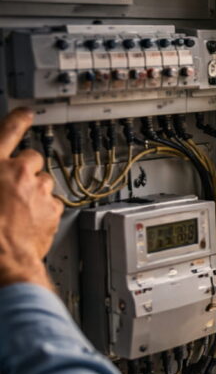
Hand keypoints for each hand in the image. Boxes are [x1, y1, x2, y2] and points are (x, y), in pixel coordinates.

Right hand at [0, 108, 62, 289]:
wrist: (0, 259)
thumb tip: (0, 177)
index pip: (7, 130)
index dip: (17, 119)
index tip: (25, 113)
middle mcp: (19, 173)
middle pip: (32, 156)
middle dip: (25, 167)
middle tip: (14, 183)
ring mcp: (38, 191)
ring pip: (44, 179)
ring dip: (35, 187)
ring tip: (20, 204)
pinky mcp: (52, 210)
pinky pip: (52, 201)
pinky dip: (44, 206)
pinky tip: (31, 218)